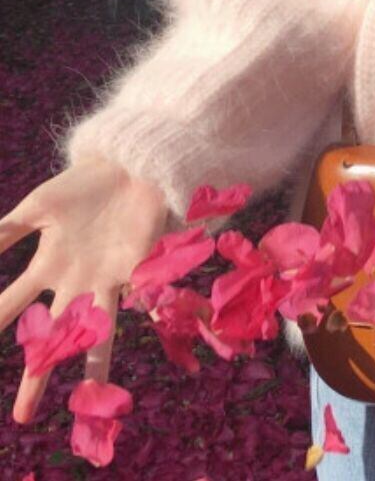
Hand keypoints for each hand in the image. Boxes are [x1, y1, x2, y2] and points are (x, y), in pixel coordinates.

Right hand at [0, 155, 168, 422]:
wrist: (127, 164)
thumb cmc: (81, 186)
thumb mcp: (36, 207)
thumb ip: (6, 231)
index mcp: (50, 266)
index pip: (11, 308)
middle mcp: (78, 280)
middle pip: (53, 337)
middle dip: (38, 376)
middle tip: (21, 418)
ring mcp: (110, 276)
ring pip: (99, 330)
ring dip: (95, 365)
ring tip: (94, 400)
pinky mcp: (141, 265)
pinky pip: (146, 297)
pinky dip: (151, 314)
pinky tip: (153, 340)